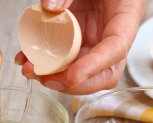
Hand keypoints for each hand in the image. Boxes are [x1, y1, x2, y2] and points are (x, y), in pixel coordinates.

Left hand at [15, 0, 145, 94]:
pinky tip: (29, 61)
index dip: (94, 66)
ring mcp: (95, 41)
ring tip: (32, 70)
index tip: (72, 76)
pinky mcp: (79, 42)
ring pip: (83, 71)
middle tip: (48, 79)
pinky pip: (66, 60)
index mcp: (124, 18)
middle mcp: (112, 37)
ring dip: (57, 77)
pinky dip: (47, 65)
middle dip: (75, 84)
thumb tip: (48, 9)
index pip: (115, 49)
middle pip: (103, 73)